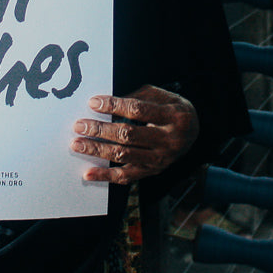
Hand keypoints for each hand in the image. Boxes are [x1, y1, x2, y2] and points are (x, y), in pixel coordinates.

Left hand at [71, 85, 198, 184]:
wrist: (194, 133)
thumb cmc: (173, 110)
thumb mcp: (162, 96)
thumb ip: (138, 97)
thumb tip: (107, 103)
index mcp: (173, 116)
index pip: (138, 110)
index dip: (114, 106)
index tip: (94, 102)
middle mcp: (168, 140)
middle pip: (128, 135)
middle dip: (101, 130)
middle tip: (80, 125)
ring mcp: (160, 158)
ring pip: (124, 155)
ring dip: (98, 150)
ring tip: (78, 144)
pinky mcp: (152, 171)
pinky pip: (126, 176)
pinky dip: (105, 176)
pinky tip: (88, 173)